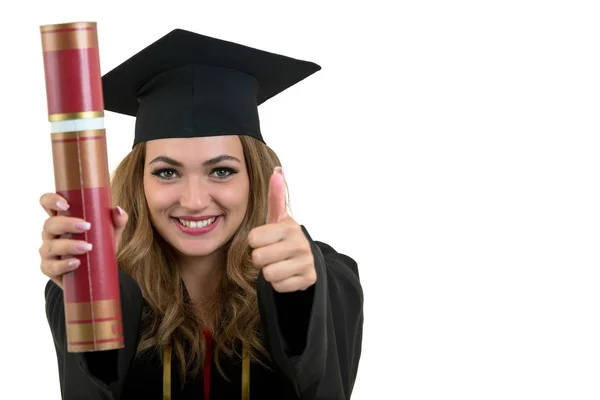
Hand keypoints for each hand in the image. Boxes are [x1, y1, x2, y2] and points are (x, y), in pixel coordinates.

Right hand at [38, 192, 128, 289]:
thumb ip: (117, 220)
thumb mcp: (110, 231)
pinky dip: (63, 265)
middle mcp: (51, 233)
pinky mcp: (49, 268)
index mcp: (62, 218)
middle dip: (67, 224)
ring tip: (88, 247)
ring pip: (50, 246)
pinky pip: (51, 267)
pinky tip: (76, 263)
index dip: (51, 200)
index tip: (65, 204)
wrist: (98, 271)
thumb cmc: (99, 245)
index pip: (47, 203)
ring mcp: (48, 251)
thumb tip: (119, 210)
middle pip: (50, 224)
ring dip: (69, 245)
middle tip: (86, 227)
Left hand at [248, 167, 315, 292]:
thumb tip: (277, 170)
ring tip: (279, 263)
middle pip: (258, 258)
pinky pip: (278, 286)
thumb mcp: (279, 218)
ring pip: (269, 274)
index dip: (255, 241)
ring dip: (270, 272)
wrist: (308, 260)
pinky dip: (280, 283)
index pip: (253, 238)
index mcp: (289, 226)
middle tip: (271, 254)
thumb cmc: (285, 237)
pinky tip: (287, 273)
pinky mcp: (308, 279)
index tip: (266, 240)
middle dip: (261, 259)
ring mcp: (306, 262)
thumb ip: (276, 196)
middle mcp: (300, 243)